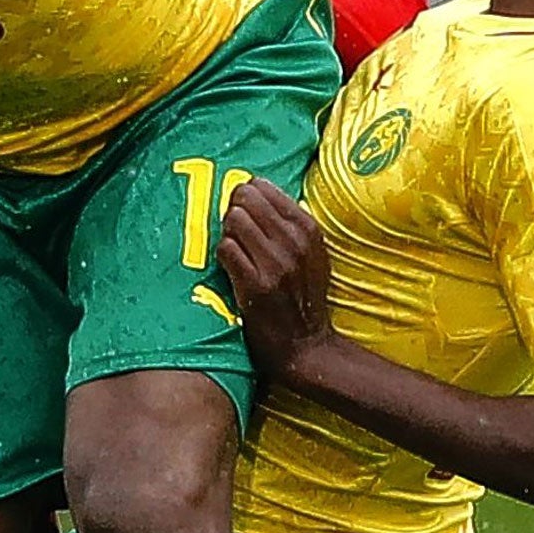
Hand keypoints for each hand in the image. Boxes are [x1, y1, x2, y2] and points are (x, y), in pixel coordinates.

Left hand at [216, 178, 334, 382]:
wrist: (306, 347)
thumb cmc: (304, 297)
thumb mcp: (311, 254)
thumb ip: (287, 223)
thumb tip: (250, 188)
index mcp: (308, 229)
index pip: (262, 186)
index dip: (246, 199)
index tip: (247, 216)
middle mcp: (295, 242)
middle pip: (244, 197)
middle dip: (233, 211)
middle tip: (236, 234)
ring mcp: (276, 263)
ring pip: (233, 219)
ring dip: (227, 234)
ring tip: (236, 253)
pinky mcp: (256, 285)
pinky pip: (225, 248)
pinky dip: (223, 256)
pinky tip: (232, 270)